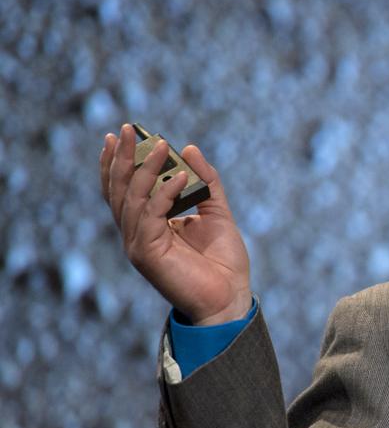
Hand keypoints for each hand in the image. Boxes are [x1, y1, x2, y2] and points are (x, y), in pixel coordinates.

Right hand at [100, 123, 251, 324]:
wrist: (231, 298)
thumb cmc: (223, 262)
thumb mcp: (217, 213)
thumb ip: (206, 183)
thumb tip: (190, 148)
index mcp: (149, 225)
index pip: (124, 189)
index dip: (119, 162)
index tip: (119, 134)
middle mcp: (137, 233)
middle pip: (120, 190)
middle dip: (122, 158)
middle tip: (126, 129)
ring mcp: (138, 244)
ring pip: (132, 199)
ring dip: (146, 169)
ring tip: (162, 145)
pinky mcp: (147, 253)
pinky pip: (151, 215)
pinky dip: (165, 193)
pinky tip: (181, 175)